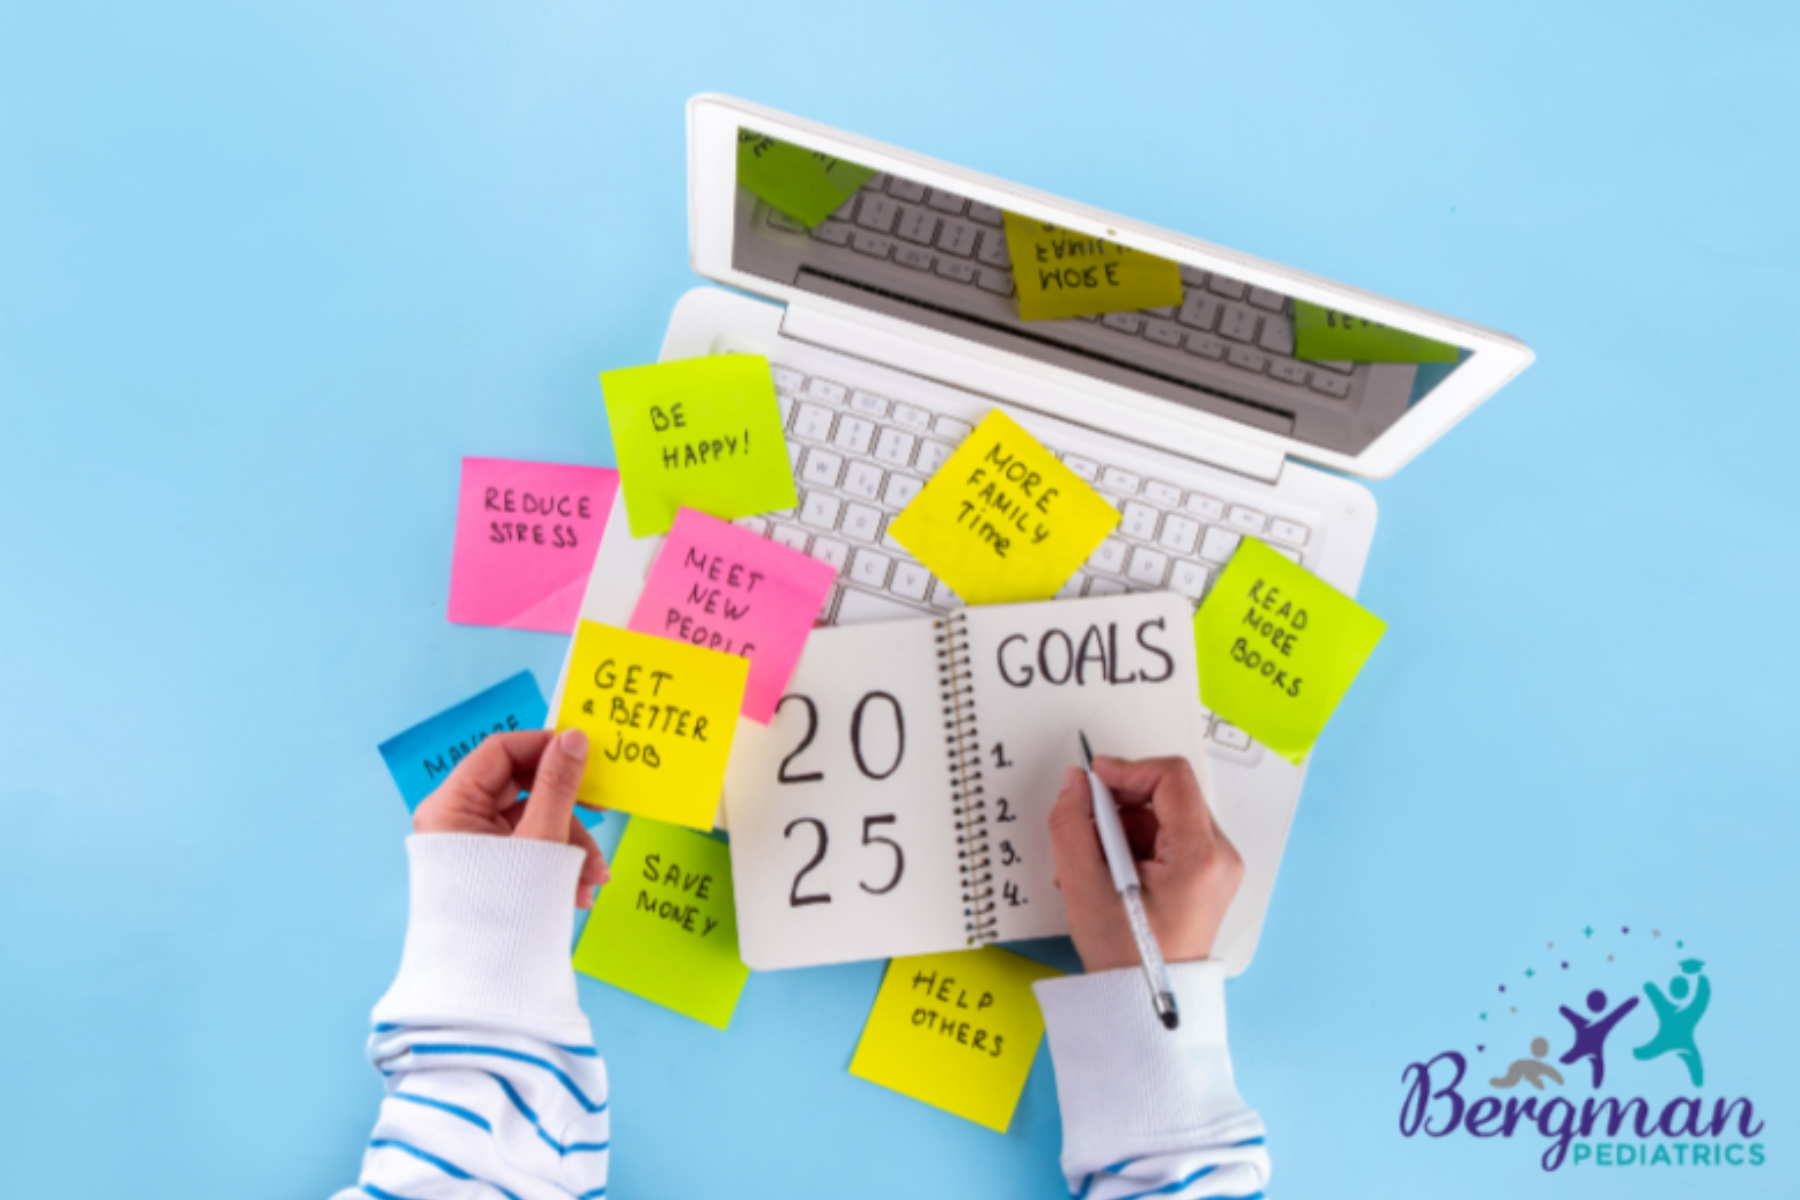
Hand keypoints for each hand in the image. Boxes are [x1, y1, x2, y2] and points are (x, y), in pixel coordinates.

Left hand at [413, 728, 609, 908]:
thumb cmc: (503, 912)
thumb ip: (559, 785)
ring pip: (531, 821)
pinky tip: (579, 890)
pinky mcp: (489, 868)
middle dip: (568, 809)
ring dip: (570, 843)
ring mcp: (472, 846)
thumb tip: (574, 739)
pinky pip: (528, 848)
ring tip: (594, 876)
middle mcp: (456, 821)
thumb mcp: (541, 840)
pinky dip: (557, 862)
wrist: (487, 984)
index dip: (545, 746)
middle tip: (604, 808)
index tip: (584, 752)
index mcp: (451, 806)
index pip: (500, 751)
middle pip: (521, 788)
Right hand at [1046, 755, 1241, 972]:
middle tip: (1087, 830)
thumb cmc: (1127, 959)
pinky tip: (1108, 873)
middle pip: (1168, 795)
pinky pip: (1167, 837)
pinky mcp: (1204, 876)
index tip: (1095, 778)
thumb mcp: (1085, 888)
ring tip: (1093, 865)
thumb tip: (1075, 786)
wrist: (1146, 1003)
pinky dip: (1133, 844)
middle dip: (1120, 805)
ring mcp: (1215, 867)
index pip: (1172, 777)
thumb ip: (1072, 826)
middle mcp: (1218, 857)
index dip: (1128, 769)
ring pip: (1164, 815)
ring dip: (1122, 828)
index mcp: (1200, 857)